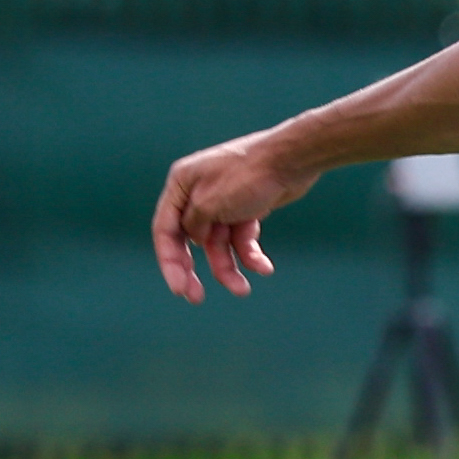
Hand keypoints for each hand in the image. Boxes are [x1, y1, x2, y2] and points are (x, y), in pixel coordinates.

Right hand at [152, 136, 316, 300]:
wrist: (292, 160)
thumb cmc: (249, 175)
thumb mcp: (210, 203)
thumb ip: (194, 225)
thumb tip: (194, 240)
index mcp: (181, 185)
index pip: (165, 230)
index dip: (169, 262)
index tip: (179, 289)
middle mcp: (197, 194)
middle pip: (189, 241)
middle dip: (193, 271)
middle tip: (195, 298)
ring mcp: (223, 203)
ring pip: (219, 246)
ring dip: (229, 269)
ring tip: (243, 290)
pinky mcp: (246, 210)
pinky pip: (242, 240)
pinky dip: (251, 256)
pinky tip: (265, 269)